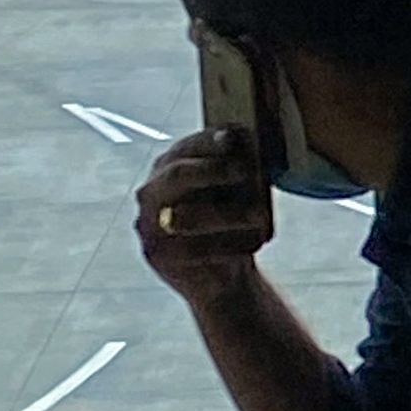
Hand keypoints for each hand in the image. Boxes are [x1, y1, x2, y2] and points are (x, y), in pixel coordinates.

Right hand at [135, 131, 272, 307]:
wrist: (222, 273)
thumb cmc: (231, 221)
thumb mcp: (234, 193)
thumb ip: (236, 169)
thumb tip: (251, 145)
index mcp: (170, 167)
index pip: (186, 148)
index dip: (208, 140)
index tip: (232, 136)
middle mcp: (153, 193)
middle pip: (177, 175)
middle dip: (211, 170)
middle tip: (244, 170)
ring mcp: (150, 225)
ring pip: (185, 216)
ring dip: (227, 214)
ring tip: (260, 215)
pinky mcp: (159, 255)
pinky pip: (193, 250)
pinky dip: (228, 247)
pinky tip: (254, 243)